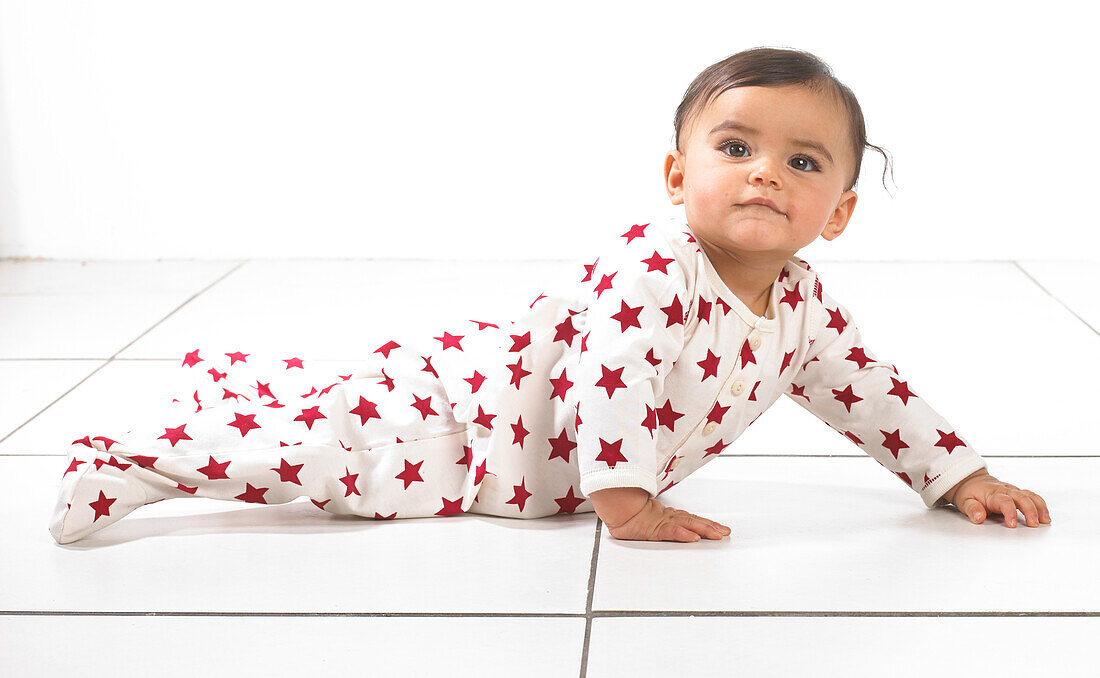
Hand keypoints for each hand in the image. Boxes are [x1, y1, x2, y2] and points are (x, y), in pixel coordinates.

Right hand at [604, 495, 730, 541]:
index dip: (707, 523)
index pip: (691, 519)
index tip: (722, 528)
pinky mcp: (653, 528)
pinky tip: (693, 538)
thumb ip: (656, 518)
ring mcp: (661, 522)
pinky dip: (683, 534)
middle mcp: (668, 518)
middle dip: (711, 528)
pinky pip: (671, 532)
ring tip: (718, 535)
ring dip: (704, 530)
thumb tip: (669, 521)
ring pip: (687, 525)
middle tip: (726, 532)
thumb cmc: (625, 512)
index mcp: (667, 516)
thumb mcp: (645, 518)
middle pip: (694, 522)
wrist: (612, 507)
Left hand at [944, 469, 1051, 527]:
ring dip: (1039, 507)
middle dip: (1030, 510)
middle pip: (1021, 497)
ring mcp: (1013, 491)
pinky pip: (1032, 496)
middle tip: (1034, 524)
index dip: (1009, 513)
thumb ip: (972, 510)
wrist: (971, 480)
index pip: (1004, 501)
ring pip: (1030, 495)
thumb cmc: (969, 493)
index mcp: (992, 494)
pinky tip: (1045, 515)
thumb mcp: (964, 502)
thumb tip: (979, 517)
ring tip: (1045, 520)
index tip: (1012, 525)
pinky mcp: (1018, 493)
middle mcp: (1005, 490)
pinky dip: (1041, 505)